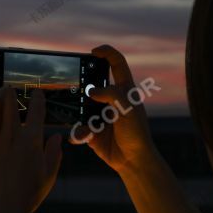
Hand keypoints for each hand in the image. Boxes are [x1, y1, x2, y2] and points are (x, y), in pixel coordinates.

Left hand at [0, 87, 62, 212]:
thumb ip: (54, 154)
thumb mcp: (48, 176)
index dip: (37, 97)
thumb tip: (58, 137)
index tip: (35, 92)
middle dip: (9, 92)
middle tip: (7, 93)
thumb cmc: (27, 195)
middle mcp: (12, 135)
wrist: (2, 210)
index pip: (37, 109)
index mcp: (32, 140)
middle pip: (10, 100)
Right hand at [71, 45, 162, 173]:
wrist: (132, 161)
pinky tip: (82, 137)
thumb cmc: (137, 133)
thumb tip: (92, 91)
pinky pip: (79, 127)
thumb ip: (112, 94)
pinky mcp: (92, 130)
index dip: (106, 53)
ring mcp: (100, 114)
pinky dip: (79, 132)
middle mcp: (111, 100)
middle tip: (76, 88)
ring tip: (87, 124)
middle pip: (93, 84)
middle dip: (83, 85)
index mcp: (124, 90)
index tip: (93, 51)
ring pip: (82, 106)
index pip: (117, 64)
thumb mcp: (129, 109)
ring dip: (80, 114)